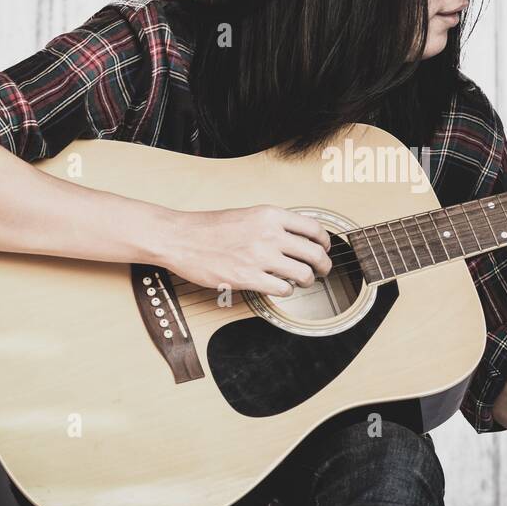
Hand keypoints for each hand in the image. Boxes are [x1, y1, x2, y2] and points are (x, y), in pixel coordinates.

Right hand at [153, 205, 331, 295]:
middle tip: (323, 271)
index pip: (314, 228)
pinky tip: (280, 288)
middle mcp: (269, 234)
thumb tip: (298, 237)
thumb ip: (273, 224)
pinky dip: (287, 291)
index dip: (325, 242)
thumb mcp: (248, 214)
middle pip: (315, 253)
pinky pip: (283, 289)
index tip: (325, 249)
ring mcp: (260, 257)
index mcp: (270, 215)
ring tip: (303, 281)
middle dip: (324, 266)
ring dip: (308, 281)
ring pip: (304, 274)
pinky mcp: (249, 278)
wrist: (181, 238)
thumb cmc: (210, 227)